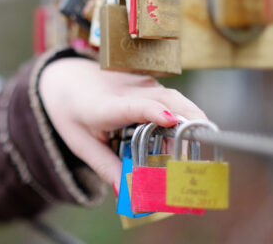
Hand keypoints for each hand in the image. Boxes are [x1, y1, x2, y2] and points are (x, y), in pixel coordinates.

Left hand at [38, 57, 205, 192]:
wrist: (65, 79)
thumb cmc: (72, 113)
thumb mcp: (82, 144)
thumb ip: (106, 167)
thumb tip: (129, 194)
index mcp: (104, 106)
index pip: (132, 106)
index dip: (152, 112)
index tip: (171, 120)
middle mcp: (126, 90)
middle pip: (166, 98)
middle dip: (190, 117)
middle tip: (207, 142)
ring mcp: (139, 83)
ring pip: (173, 98)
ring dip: (189, 120)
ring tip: (195, 149)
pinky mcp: (148, 83)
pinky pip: (170, 100)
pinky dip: (181, 117)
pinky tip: (180, 139)